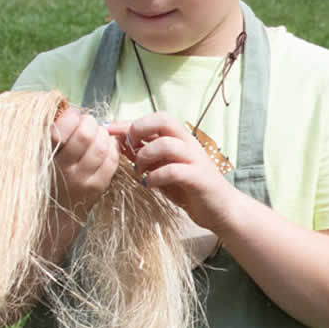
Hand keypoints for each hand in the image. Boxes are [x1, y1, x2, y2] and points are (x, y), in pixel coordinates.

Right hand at [49, 107, 120, 217]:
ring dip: (102, 134)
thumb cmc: (48, 172)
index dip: (70, 118)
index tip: (72, 116)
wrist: (54, 210)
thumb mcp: (41, 152)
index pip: (58, 132)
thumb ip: (51, 131)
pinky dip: (112, 147)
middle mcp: (62, 170)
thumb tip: (71, 110)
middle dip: (89, 123)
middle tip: (86, 123)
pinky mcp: (97, 187)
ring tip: (96, 134)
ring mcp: (81, 180)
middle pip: (84, 136)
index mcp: (44, 158)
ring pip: (101, 147)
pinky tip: (105, 145)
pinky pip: (111, 161)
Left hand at [108, 113, 237, 228]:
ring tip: (139, 171)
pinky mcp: (198, 178)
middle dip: (139, 130)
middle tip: (129, 148)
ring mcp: (195, 160)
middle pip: (163, 120)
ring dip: (145, 157)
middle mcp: (188, 144)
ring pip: (166, 144)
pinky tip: (149, 184)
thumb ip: (146, 156)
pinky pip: (173, 170)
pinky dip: (155, 177)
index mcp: (179, 139)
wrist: (220, 209)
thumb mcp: (163, 169)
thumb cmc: (189, 188)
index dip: (128, 122)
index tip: (108, 130)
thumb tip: (120, 145)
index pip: (154, 119)